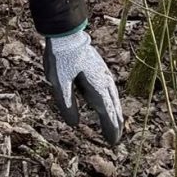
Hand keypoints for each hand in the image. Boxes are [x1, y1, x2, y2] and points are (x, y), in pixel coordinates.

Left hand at [43, 30, 123, 145]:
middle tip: (115, 141)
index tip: (113, 142)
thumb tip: (74, 125)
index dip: (110, 128)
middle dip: (115, 124)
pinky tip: (109, 102)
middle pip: (113, 107)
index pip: (107, 112)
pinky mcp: (99, 68)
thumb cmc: (61, 58)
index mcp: (96, 86)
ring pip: (113, 98)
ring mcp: (103, 74)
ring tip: (116, 125)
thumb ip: (67, 104)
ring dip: (115, 113)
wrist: (66, 33)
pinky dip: (112, 101)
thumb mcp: (59, 83)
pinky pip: (109, 89)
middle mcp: (104, 81)